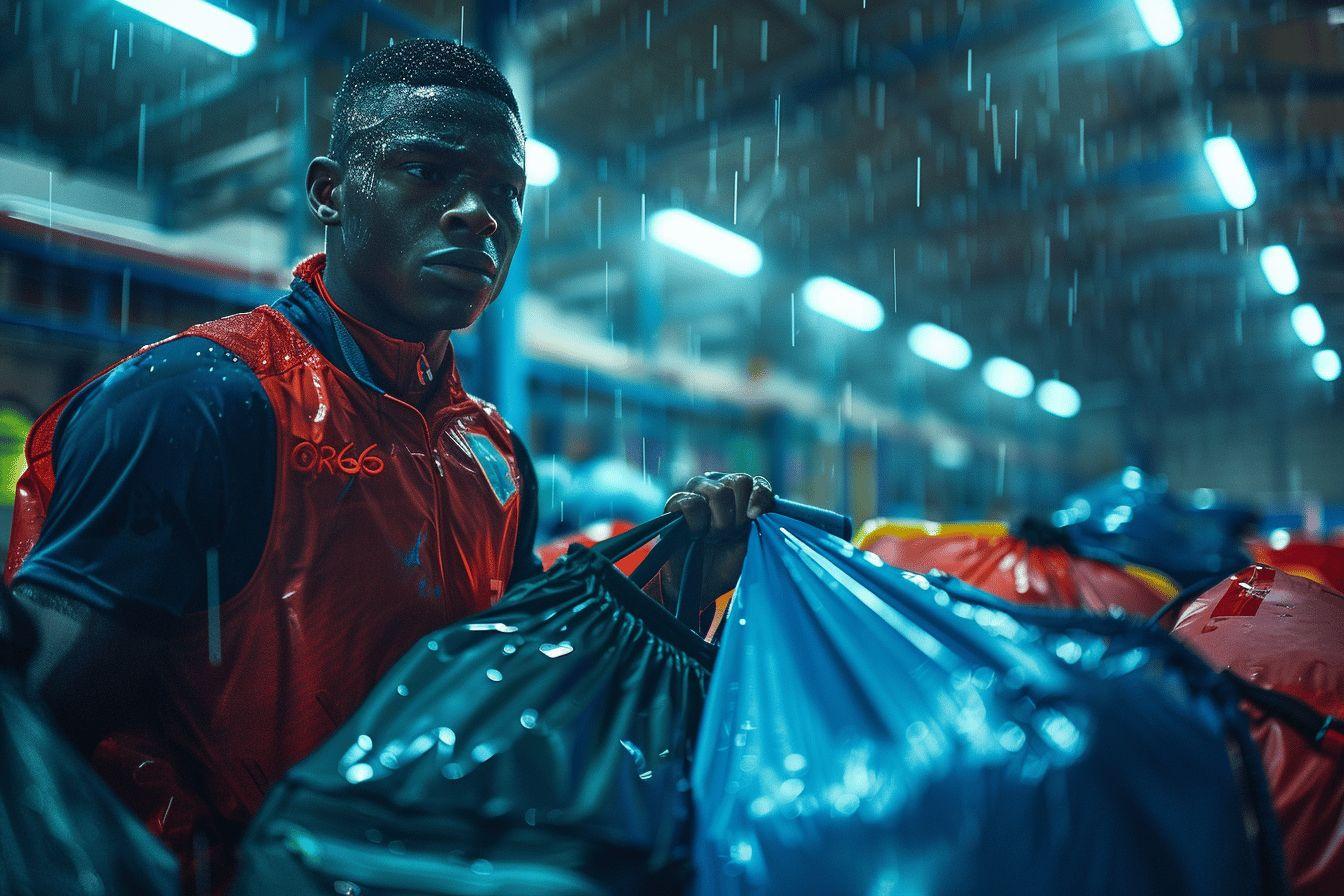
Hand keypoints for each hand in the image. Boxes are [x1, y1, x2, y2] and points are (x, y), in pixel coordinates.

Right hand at [662, 472, 774, 606]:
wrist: (702, 584)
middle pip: (740, 481)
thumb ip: (761, 521)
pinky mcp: (675, 503)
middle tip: (731, 534)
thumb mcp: (752, 543)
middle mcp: (721, 487)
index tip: (754, 517)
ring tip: (712, 537)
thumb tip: (759, 507)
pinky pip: (691, 502)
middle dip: (740, 514)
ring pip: (718, 492)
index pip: (758, 483)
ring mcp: (697, 493)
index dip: (759, 497)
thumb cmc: (728, 561)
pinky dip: (697, 523)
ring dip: (720, 521)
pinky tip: (694, 535)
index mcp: (743, 496)